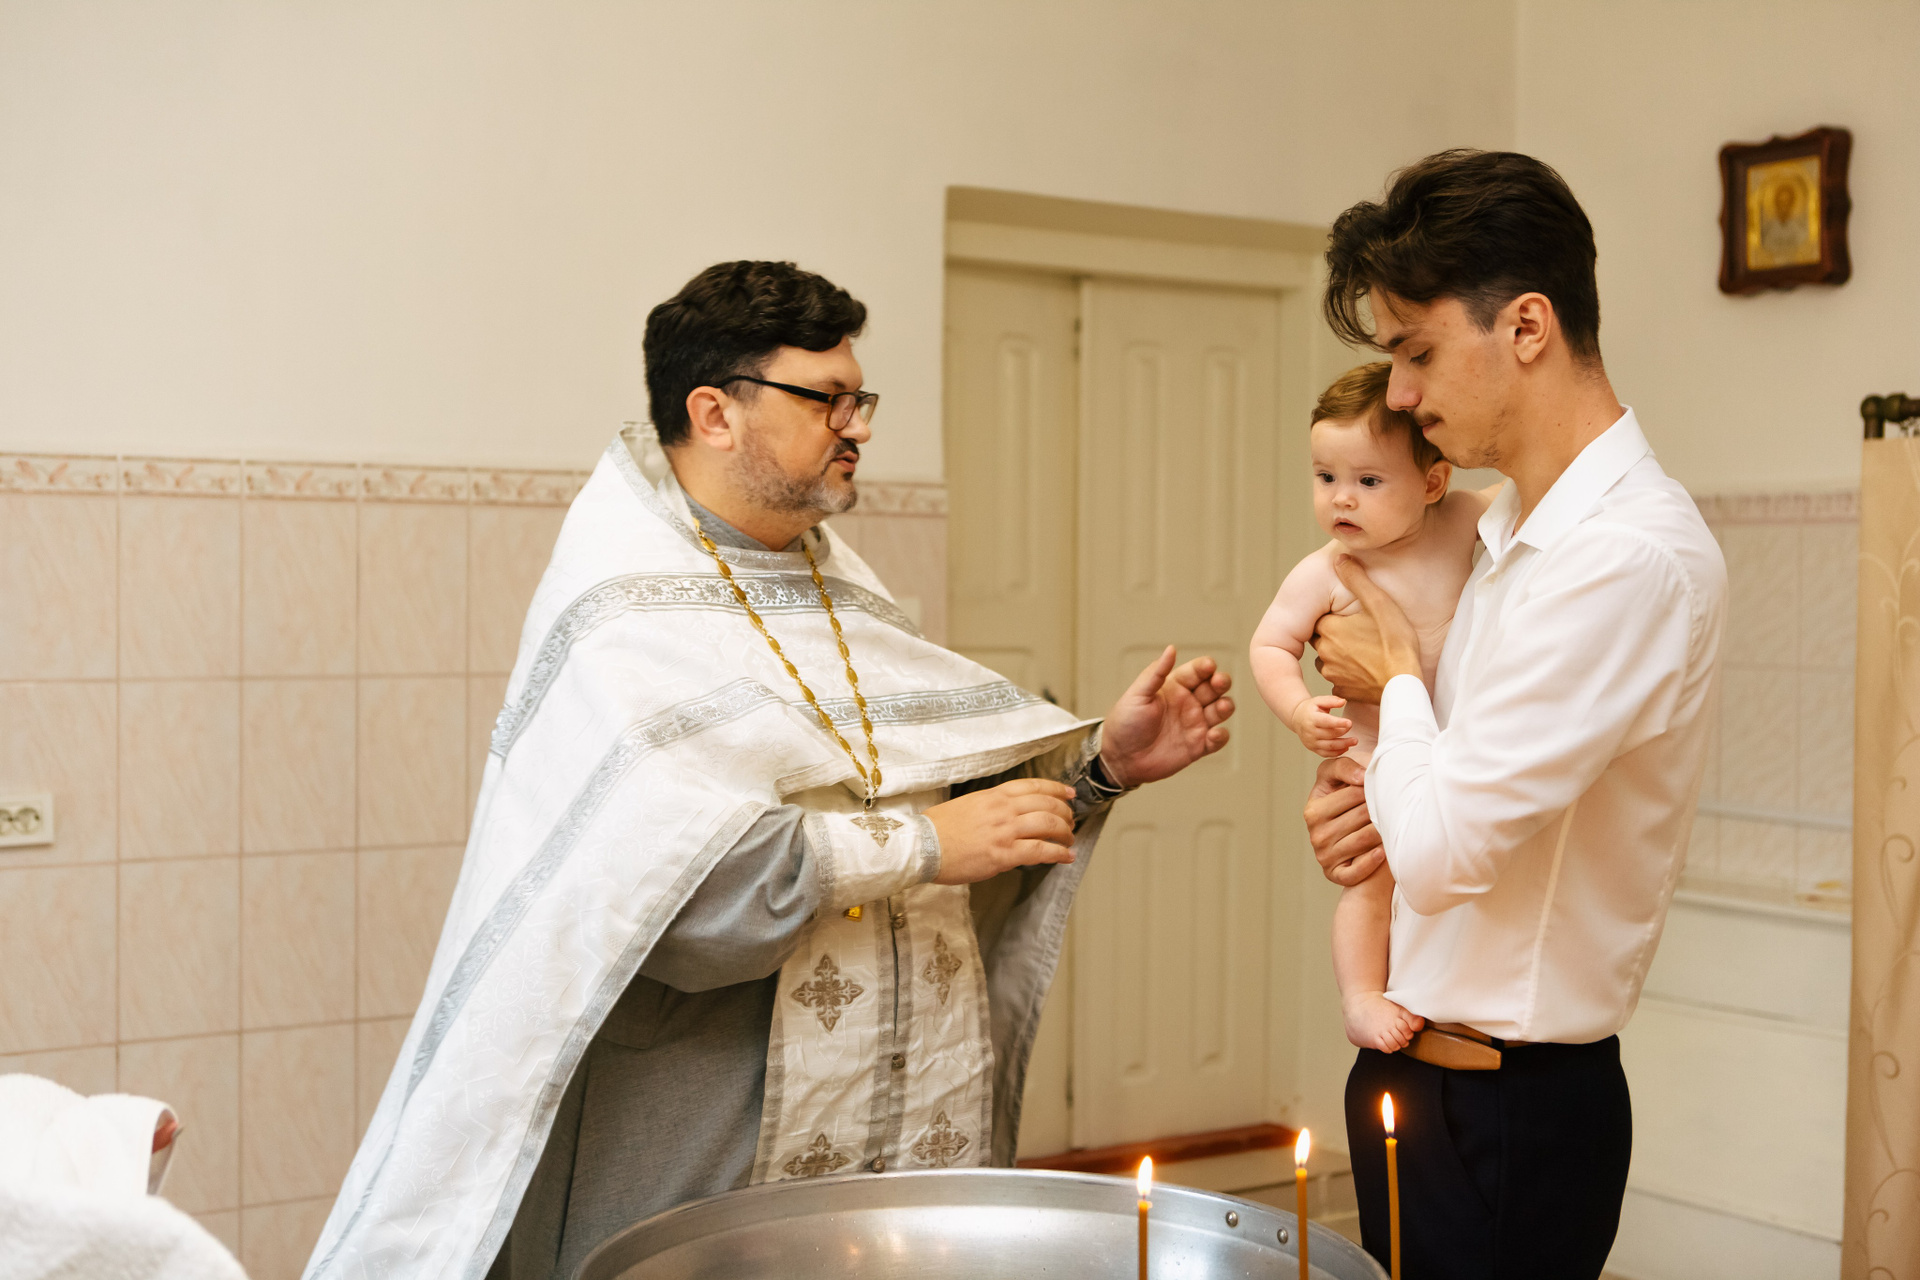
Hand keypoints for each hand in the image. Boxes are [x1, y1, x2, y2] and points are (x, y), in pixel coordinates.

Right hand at [926, 779, 1075, 884]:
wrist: (922, 846)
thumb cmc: (939, 829)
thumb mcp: (968, 805)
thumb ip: (992, 808)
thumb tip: (1009, 818)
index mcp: (994, 795)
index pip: (1033, 786)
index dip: (1056, 789)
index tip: (1069, 793)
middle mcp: (1003, 809)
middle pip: (1047, 804)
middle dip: (1065, 813)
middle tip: (1070, 822)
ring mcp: (1005, 831)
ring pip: (1049, 824)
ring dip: (1065, 833)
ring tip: (1070, 840)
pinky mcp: (1004, 854)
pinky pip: (1041, 851)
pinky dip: (1059, 853)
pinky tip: (1066, 857)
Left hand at [1097, 646, 1234, 787]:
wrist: (1120, 758)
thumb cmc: (1125, 723)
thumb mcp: (1138, 694)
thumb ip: (1155, 673)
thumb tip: (1171, 648)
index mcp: (1174, 686)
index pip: (1196, 671)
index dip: (1205, 667)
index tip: (1209, 666)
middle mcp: (1188, 702)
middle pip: (1214, 688)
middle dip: (1221, 682)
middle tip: (1219, 682)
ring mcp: (1195, 724)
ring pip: (1220, 710)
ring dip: (1225, 706)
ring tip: (1221, 707)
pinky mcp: (1198, 746)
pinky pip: (1217, 740)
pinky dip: (1221, 736)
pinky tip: (1214, 734)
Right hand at [1290, 695, 1354, 757]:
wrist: (1297, 719)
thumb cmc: (1310, 709)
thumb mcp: (1318, 701)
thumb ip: (1331, 700)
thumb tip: (1343, 701)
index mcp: (1311, 718)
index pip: (1326, 722)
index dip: (1338, 723)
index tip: (1350, 723)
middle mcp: (1310, 732)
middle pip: (1330, 734)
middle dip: (1343, 732)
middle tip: (1352, 728)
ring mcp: (1311, 742)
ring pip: (1330, 746)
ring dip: (1344, 745)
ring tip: (1354, 741)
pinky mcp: (1313, 749)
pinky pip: (1327, 753)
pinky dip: (1338, 752)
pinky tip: (1346, 747)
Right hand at [1305, 756, 1383, 886]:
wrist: (1347, 835)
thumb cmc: (1346, 802)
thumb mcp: (1337, 778)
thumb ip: (1345, 767)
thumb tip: (1362, 776)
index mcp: (1314, 809)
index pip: (1353, 793)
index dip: (1372, 788)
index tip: (1384, 787)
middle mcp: (1315, 833)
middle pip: (1361, 815)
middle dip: (1380, 809)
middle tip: (1396, 807)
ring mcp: (1324, 855)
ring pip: (1364, 839)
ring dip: (1382, 832)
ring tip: (1394, 825)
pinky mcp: (1334, 874)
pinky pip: (1355, 871)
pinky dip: (1371, 862)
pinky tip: (1383, 852)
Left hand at [1315, 558, 1422, 700]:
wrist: (1403, 684)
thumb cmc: (1395, 644)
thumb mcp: (1380, 603)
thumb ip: (1357, 579)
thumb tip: (1340, 559)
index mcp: (1329, 629)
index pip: (1322, 617)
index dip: (1337, 616)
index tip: (1355, 618)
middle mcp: (1324, 652)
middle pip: (1324, 637)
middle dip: (1338, 634)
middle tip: (1363, 632)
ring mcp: (1332, 673)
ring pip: (1330, 658)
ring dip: (1341, 654)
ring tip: (1367, 651)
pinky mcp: (1343, 690)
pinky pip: (1340, 678)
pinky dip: (1350, 673)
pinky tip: (1368, 668)